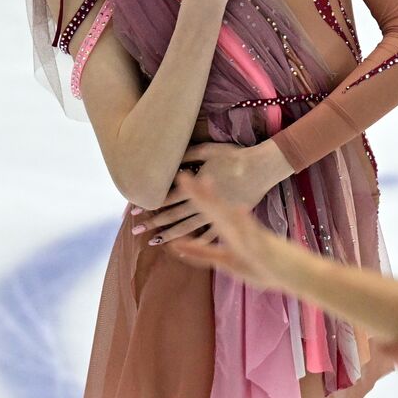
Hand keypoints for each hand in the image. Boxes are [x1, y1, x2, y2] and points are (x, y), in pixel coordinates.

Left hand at [133, 142, 275, 246]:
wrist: (262, 168)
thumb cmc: (235, 157)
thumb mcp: (208, 151)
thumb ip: (187, 157)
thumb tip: (169, 161)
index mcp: (195, 188)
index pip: (166, 199)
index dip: (149, 205)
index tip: (135, 212)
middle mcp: (202, 205)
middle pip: (173, 216)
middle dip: (153, 223)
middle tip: (136, 231)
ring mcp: (216, 215)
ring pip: (188, 227)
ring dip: (169, 234)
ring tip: (155, 241)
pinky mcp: (229, 219)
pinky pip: (209, 234)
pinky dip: (196, 242)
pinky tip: (187, 247)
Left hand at [165, 168, 302, 294]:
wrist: (299, 273)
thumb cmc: (264, 268)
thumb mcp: (229, 262)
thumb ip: (203, 254)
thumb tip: (176, 245)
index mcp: (230, 232)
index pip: (208, 211)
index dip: (194, 196)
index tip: (180, 179)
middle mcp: (240, 230)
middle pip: (215, 209)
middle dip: (199, 194)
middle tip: (183, 176)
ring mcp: (253, 236)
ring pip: (231, 216)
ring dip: (219, 202)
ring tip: (206, 186)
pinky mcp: (265, 245)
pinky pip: (253, 233)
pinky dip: (245, 223)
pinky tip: (238, 210)